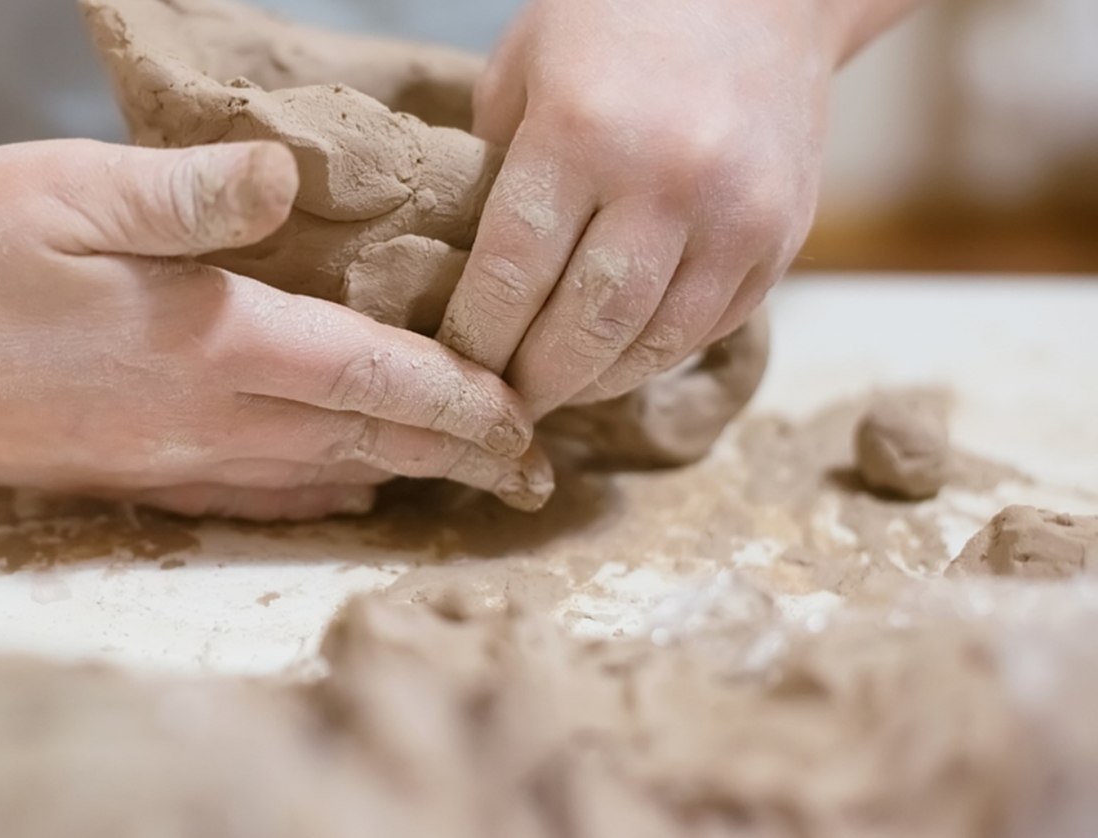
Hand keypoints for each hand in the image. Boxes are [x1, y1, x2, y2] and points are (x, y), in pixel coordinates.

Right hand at [0, 140, 550, 519]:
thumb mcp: (69, 188)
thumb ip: (188, 195)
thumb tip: (285, 177)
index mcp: (210, 343)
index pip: (369, 379)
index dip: (457, 400)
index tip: (525, 419)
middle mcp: (202, 419)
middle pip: (361, 442)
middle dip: (455, 456)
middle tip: (528, 471)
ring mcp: (166, 457)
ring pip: (313, 477)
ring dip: (397, 477)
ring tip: (459, 481)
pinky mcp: (127, 475)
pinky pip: (248, 497)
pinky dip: (314, 495)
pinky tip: (339, 490)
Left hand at [440, 0, 842, 414]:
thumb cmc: (620, 18)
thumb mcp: (526, 66)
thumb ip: (493, 166)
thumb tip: (466, 274)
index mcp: (584, 131)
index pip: (512, 274)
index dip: (476, 339)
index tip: (452, 368)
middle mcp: (669, 179)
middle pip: (585, 329)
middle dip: (533, 381)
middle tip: (499, 404)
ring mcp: (738, 215)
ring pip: (652, 344)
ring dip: (594, 381)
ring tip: (554, 387)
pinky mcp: (783, 237)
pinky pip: (707, 328)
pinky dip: (653, 354)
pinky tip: (616, 354)